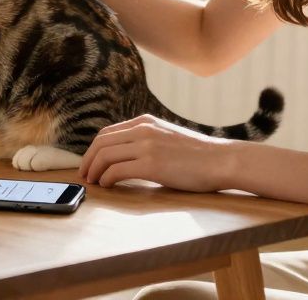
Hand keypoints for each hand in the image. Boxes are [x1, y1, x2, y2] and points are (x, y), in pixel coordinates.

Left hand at [78, 114, 238, 191]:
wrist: (222, 160)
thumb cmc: (200, 155)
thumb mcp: (168, 137)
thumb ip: (148, 140)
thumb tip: (127, 155)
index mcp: (145, 122)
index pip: (107, 133)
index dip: (94, 149)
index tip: (90, 162)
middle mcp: (143, 130)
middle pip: (101, 143)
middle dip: (88, 160)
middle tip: (85, 175)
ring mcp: (147, 146)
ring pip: (106, 155)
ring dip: (95, 170)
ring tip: (93, 182)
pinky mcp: (151, 164)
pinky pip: (117, 171)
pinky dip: (107, 179)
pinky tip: (107, 185)